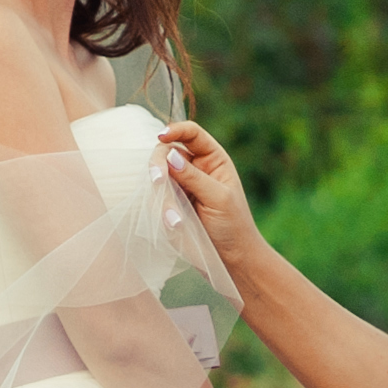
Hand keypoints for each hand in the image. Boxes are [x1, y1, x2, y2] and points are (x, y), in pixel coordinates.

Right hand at [153, 120, 257, 253]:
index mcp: (212, 159)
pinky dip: (160, 209)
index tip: (161, 136)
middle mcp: (194, 167)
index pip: (191, 133)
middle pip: (166, 151)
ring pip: (157, 176)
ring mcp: (179, 185)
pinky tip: (174, 225)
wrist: (231, 257)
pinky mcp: (169, 203)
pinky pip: (155, 198)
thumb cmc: (233, 225)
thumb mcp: (218, 198)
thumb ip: (194, 177)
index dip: (176, 130)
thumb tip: (169, 156)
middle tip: (157, 181)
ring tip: (176, 220)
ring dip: (161, 194)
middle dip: (159, 164)